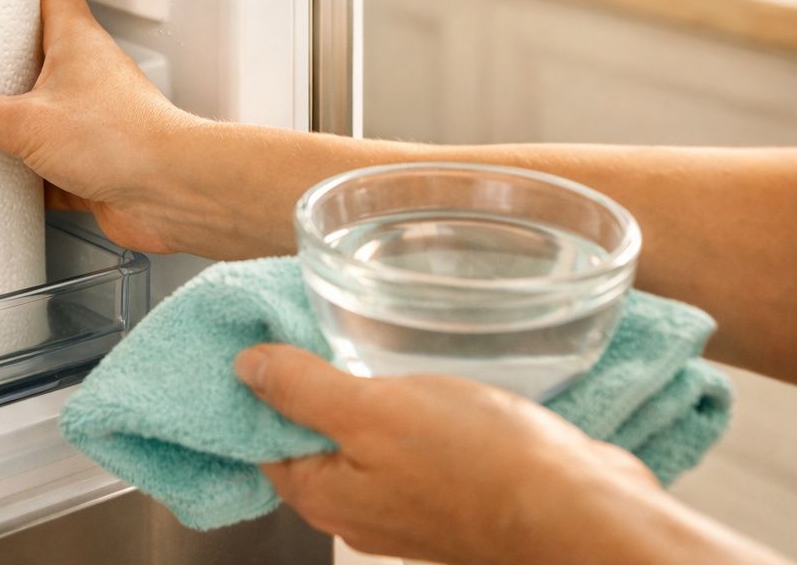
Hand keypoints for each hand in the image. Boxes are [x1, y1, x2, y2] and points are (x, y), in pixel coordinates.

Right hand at [0, 0, 193, 254]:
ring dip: (5, 112)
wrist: (175, 195)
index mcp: (75, 40)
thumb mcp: (26, 122)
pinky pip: (43, 162)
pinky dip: (17, 169)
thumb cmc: (127, 141)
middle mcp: (86, 74)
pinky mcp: (90, 163)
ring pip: (38, 106)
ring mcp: (90, 119)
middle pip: (36, 46)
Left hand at [233, 345, 674, 564]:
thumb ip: (302, 389)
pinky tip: (414, 366)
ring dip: (360, 387)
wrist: (581, 510)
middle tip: (309, 317)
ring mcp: (405, 499)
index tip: (258, 331)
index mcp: (323, 494)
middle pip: (309, 433)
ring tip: (360, 330)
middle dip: (307, 379)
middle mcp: (358, 505)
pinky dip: (404, 401)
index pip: (260, 434)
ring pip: (362, 433)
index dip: (255, 382)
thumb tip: (245, 367)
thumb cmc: (480, 466)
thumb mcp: (372, 411)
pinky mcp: (451, 486)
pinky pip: (408, 438)